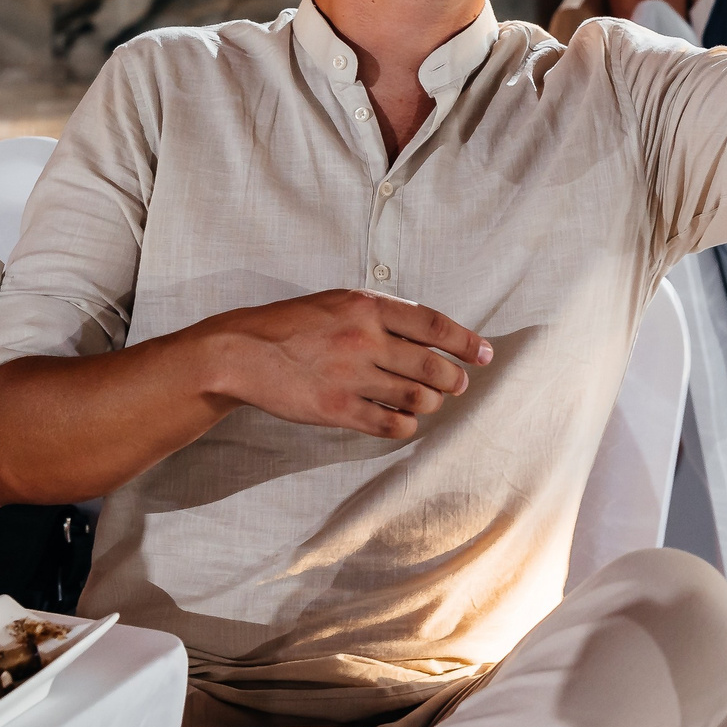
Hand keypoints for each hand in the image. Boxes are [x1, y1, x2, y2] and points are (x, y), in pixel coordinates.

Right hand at [208, 289, 492, 441]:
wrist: (242, 352)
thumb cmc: (292, 325)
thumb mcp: (338, 301)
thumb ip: (380, 314)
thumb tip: (428, 334)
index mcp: (367, 306)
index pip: (433, 325)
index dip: (466, 341)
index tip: (484, 354)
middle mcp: (364, 339)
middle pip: (433, 366)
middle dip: (454, 380)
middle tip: (458, 385)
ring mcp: (352, 376)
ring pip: (417, 398)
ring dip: (432, 403)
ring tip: (430, 402)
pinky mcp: (338, 409)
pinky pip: (390, 424)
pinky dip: (406, 425)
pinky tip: (403, 421)